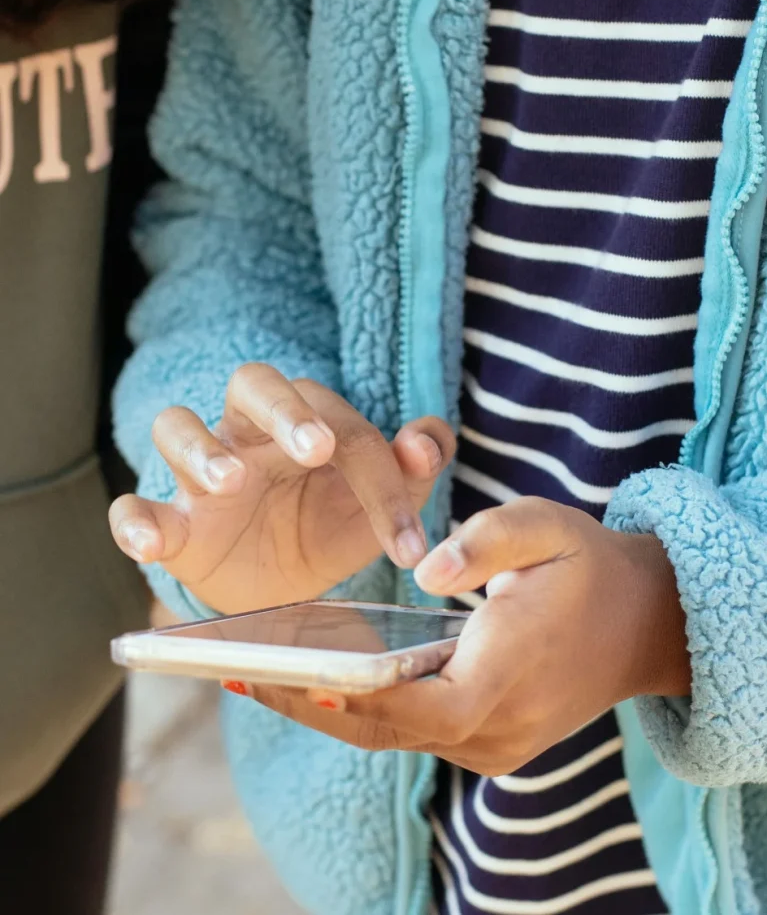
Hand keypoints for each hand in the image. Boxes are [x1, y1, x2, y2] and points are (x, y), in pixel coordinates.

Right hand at [108, 363, 455, 614]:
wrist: (285, 592)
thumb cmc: (334, 525)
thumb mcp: (385, 504)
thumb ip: (417, 466)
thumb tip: (425, 442)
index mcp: (307, 421)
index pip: (344, 426)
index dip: (382, 479)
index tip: (408, 540)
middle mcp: (250, 433)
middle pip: (251, 383)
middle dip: (284, 410)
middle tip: (317, 448)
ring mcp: (200, 476)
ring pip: (176, 426)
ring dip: (201, 449)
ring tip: (230, 481)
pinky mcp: (170, 524)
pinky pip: (131, 508)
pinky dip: (134, 521)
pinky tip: (153, 543)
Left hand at [231, 498, 690, 773]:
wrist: (647, 623)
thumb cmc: (590, 567)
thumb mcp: (550, 527)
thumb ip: (489, 539)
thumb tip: (428, 572)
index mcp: (504, 676)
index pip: (405, 702)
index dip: (338, 693)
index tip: (276, 673)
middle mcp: (495, 730)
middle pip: (383, 729)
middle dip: (310, 703)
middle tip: (235, 674)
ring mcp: (495, 747)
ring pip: (394, 738)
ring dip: (331, 710)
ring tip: (262, 675)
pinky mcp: (492, 744)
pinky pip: (416, 733)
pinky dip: (369, 710)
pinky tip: (328, 678)